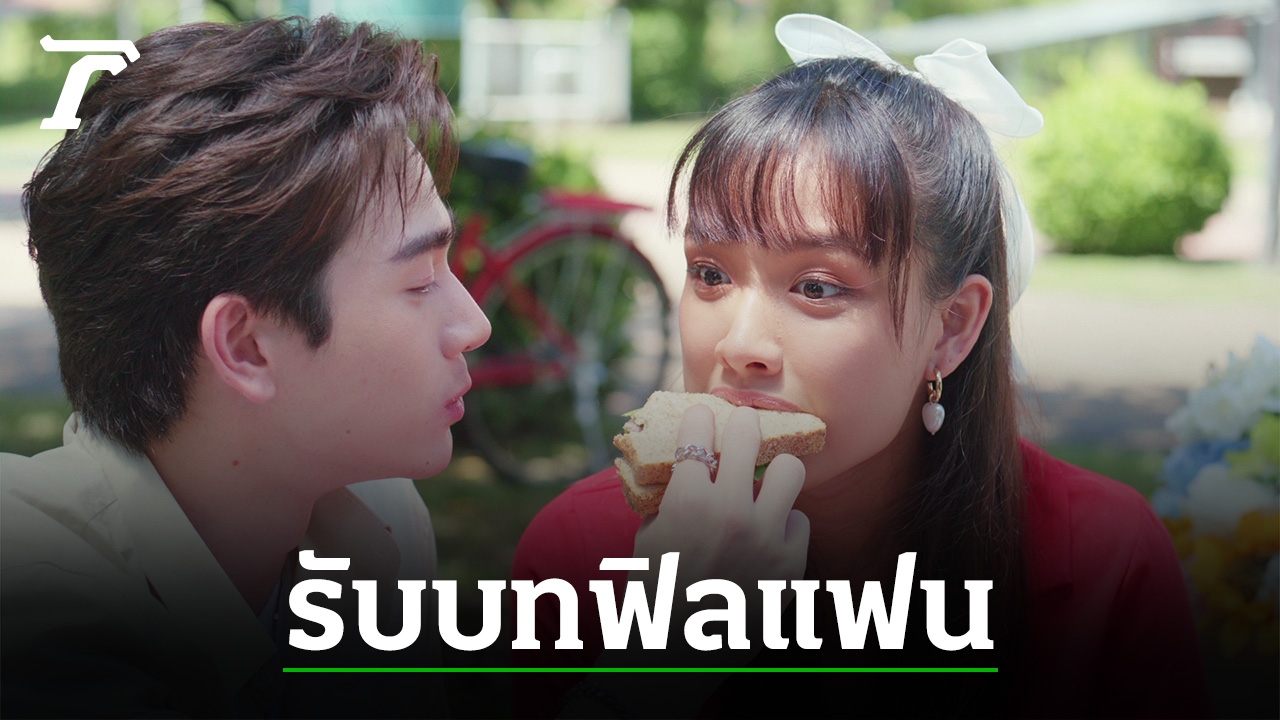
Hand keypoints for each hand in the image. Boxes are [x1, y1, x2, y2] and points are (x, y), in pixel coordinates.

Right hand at [633, 403, 809, 625]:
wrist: (678, 652)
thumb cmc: (653, 591)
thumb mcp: (649, 535)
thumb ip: (671, 496)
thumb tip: (686, 464)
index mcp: (689, 500)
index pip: (699, 433)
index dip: (700, 418)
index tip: (703, 416)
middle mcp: (732, 511)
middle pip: (750, 436)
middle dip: (743, 427)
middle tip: (741, 431)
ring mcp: (766, 537)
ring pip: (792, 471)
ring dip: (776, 474)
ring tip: (766, 484)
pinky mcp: (791, 564)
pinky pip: (798, 523)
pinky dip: (782, 527)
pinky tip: (766, 539)